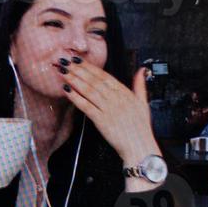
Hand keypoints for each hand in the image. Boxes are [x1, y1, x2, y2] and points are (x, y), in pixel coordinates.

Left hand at [59, 62, 162, 189]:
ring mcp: (109, 109)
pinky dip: (76, 97)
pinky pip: (86, 106)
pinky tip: (67, 90)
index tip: (78, 60)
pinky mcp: (102, 121)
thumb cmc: (141, 128)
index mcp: (125, 93)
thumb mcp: (144, 103)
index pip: (105, 76)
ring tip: (63, 72)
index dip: (90, 67)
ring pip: (89, 91)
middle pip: (94, 80)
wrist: (139, 147)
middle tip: (65, 61)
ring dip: (75, 80)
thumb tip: (141, 70)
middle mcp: (116, 98)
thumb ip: (140, 85)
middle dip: (79, 69)